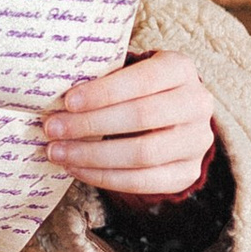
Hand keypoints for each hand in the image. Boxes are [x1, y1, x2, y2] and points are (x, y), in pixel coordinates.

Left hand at [42, 49, 214, 199]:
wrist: (173, 116)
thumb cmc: (137, 88)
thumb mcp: (127, 71)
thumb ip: (102, 79)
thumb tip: (56, 98)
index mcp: (180, 69)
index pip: (143, 79)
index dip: (104, 92)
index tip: (68, 102)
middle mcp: (197, 104)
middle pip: (142, 117)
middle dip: (91, 125)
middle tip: (53, 129)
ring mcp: (197, 141)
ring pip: (143, 155)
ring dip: (93, 156)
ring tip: (59, 152)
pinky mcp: (188, 172)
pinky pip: (144, 182)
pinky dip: (105, 178)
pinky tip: (77, 169)